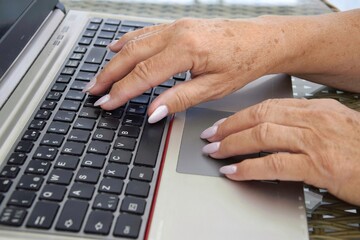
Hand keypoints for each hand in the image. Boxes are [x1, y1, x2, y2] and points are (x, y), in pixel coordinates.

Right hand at [85, 17, 286, 121]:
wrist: (260, 40)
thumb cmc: (242, 62)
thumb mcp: (213, 88)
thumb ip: (180, 99)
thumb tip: (154, 112)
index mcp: (186, 49)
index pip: (143, 74)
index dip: (121, 91)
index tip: (106, 103)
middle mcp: (177, 32)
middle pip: (131, 55)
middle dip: (109, 75)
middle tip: (92, 90)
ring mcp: (176, 26)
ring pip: (135, 42)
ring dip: (114, 60)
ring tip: (99, 75)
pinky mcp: (178, 25)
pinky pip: (145, 32)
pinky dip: (127, 42)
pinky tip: (117, 47)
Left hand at [201, 98, 359, 205]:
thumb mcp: (334, 126)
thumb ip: (304, 123)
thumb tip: (274, 128)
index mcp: (315, 109)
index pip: (267, 106)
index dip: (239, 115)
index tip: (223, 124)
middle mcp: (313, 120)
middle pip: (259, 117)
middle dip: (229, 128)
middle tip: (211, 137)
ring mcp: (314, 141)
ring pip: (262, 136)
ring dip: (233, 145)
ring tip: (216, 152)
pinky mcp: (318, 166)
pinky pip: (273, 164)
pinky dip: (249, 167)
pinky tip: (235, 171)